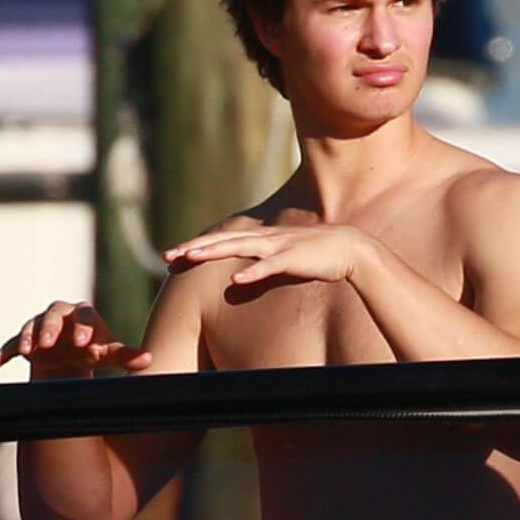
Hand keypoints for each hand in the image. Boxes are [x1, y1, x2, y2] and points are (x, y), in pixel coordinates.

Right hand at [0, 301, 151, 378]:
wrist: (66, 359)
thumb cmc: (90, 350)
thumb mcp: (107, 353)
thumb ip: (126, 356)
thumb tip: (150, 360)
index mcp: (82, 314)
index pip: (83, 315)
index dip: (82, 327)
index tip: (82, 343)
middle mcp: (59, 315)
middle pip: (53, 314)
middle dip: (50, 327)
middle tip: (49, 342)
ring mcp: (38, 326)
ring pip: (30, 325)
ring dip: (27, 336)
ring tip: (25, 351)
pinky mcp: (23, 340)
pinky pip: (10, 343)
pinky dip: (3, 352)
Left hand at [163, 222, 362, 287]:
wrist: (351, 249)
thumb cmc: (317, 255)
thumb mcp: (283, 256)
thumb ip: (263, 261)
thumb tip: (243, 273)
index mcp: (262, 238)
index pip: (223, 240)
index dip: (198, 246)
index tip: (174, 255)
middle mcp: (266, 237)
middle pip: (223, 240)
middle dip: (194, 247)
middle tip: (167, 256)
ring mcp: (279, 246)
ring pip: (240, 247)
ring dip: (214, 252)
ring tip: (190, 258)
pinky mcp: (294, 258)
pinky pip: (270, 266)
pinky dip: (253, 272)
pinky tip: (236, 281)